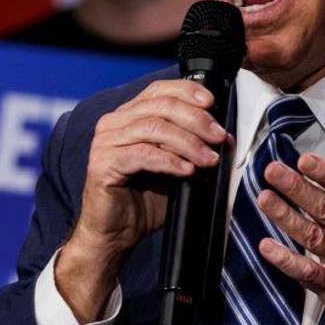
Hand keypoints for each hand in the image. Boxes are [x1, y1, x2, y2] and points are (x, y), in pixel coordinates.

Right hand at [56, 80, 226, 322]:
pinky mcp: (102, 165)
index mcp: (128, 116)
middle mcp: (113, 123)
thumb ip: (189, 146)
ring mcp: (105, 142)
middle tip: (219, 137)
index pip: (159, 89)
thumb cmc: (145, 200)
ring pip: (153, 128)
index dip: (188, 91)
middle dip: (196, 120)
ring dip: (187, 142)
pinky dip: (169, 160)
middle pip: (160, 106)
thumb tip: (222, 135)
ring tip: (209, 159)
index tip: (213, 103)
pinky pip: (142, 155)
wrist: (117, 234)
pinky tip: (187, 170)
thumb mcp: (173, 166)